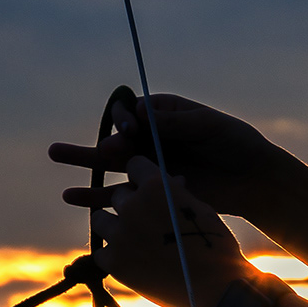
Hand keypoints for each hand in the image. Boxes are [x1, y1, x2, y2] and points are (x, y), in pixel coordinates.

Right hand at [50, 93, 288, 219]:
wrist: (253, 180)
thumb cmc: (236, 144)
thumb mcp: (209, 126)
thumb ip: (176, 121)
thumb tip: (141, 109)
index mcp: (162, 114)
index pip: (133, 112)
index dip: (125, 119)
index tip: (132, 129)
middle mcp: (149, 137)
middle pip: (115, 137)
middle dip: (99, 144)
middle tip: (82, 151)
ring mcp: (147, 165)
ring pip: (108, 164)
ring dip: (82, 161)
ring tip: (54, 154)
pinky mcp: (149, 192)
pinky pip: (118, 193)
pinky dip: (95, 195)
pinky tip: (71, 196)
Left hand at [90, 156, 254, 306]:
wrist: (217, 288)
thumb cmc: (215, 246)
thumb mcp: (199, 208)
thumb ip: (176, 193)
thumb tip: (171, 181)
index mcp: (156, 185)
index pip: (134, 165)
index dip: (141, 177)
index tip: (147, 188)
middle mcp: (133, 205)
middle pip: (118, 195)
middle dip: (131, 204)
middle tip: (146, 221)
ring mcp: (120, 234)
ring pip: (101, 219)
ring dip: (114, 226)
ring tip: (133, 239)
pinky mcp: (114, 262)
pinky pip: (101, 251)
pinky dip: (112, 254)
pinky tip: (131, 260)